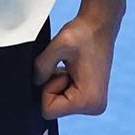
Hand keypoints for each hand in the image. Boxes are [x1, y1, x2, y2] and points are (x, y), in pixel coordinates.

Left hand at [34, 0, 125, 118]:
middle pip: (54, 108)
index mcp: (88, 100)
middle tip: (67, 67)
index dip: (47, 89)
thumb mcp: (57, 47)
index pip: (48, 111)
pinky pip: (66, 98)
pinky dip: (64, 83)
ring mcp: (94, 103)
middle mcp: (95, 107)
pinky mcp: (92, 97)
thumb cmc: (83, 33)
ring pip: (59, 103)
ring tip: (72, 66)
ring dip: (59, 83)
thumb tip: (34, 82)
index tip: (61, 70)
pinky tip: (74, 69)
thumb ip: (41, 67)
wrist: (99, 24)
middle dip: (53, 86)